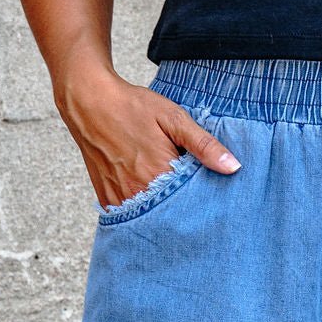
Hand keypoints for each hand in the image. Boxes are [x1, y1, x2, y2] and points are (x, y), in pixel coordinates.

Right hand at [51, 44, 240, 208]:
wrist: (88, 102)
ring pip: (151, 219)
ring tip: (170, 197)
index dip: (202, 200)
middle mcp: (138, 194)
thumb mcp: (173, 118)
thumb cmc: (132, 107)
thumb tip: (232, 167)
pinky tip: (150, 197)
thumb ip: (204, 145)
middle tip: (190, 196)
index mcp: (159, 176)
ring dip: (162, 212)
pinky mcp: (108, 201)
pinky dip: (143, 212)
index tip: (209, 193)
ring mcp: (121, 200)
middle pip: (172, 215)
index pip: (192, 203)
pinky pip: (131, 217)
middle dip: (183, 209)